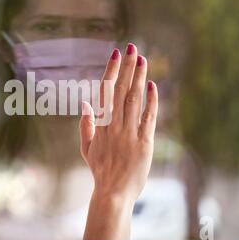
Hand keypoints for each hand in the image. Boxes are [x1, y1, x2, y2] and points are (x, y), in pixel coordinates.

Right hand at [80, 43, 158, 239]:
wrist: (113, 192)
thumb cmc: (100, 170)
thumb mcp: (86, 148)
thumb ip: (85, 125)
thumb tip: (85, 102)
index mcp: (99, 125)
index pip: (105, 92)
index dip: (111, 71)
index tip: (116, 54)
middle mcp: (114, 125)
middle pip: (121, 90)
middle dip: (127, 67)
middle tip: (133, 47)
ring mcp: (129, 133)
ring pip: (134, 99)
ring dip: (139, 77)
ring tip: (143, 58)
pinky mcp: (144, 142)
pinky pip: (148, 117)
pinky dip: (151, 101)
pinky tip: (153, 85)